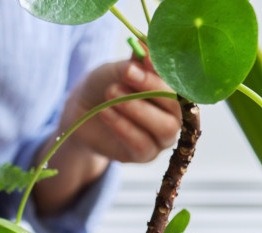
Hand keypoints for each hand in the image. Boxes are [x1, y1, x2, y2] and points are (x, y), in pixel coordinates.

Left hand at [61, 53, 182, 163]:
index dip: (164, 70)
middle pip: (175, 106)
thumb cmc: (105, 85)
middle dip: (151, 88)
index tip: (143, 58)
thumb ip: (133, 63)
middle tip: (126, 74)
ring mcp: (162, 138)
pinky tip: (105, 112)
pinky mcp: (144, 155)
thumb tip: (145, 47)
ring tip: (111, 93)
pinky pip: (142, 144)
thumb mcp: (116, 70)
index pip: (180, 81)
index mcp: (174, 90)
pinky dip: (124, 127)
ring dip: (137, 109)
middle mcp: (175, 115)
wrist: (81, 112)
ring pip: (165, 128)